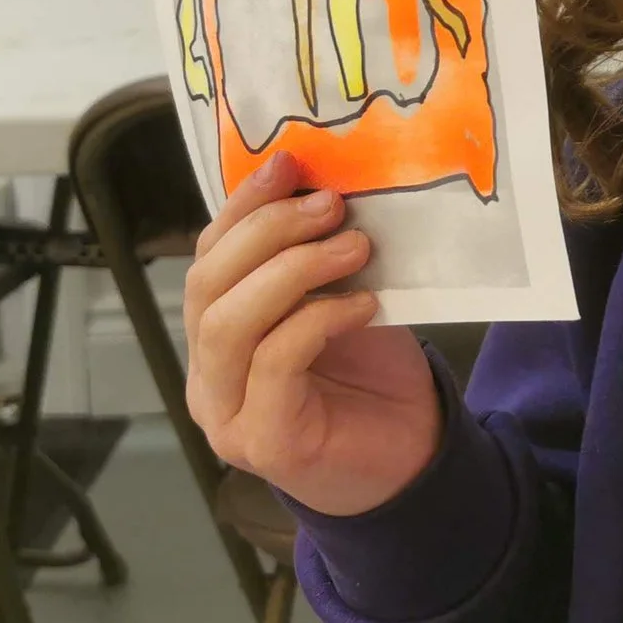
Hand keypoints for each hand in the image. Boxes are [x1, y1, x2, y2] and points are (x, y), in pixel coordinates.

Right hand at [183, 150, 439, 515]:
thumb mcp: (341, 298)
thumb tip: (319, 181)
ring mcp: (227, 414)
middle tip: (331, 206)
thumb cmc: (373, 378)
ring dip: (293, 271)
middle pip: (207, 286)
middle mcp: (208, 376)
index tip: (290, 162)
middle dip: (268, 232)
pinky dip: (317, 320)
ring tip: (354, 247)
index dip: (243, 206)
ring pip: (228, 323)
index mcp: (216, 335)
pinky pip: (274, 363)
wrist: (414, 460)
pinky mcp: (265, 442)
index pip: (208, 257)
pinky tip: (363, 305)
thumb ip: (317, 255)